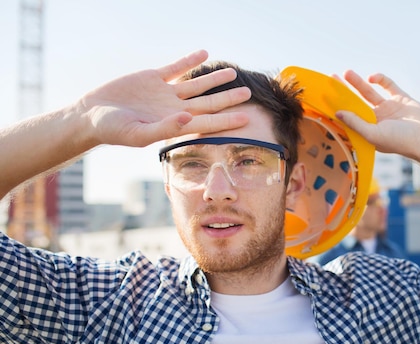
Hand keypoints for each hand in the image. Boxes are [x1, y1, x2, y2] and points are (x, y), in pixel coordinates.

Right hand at [77, 50, 251, 147]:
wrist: (92, 115)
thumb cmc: (114, 131)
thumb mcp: (139, 134)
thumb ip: (165, 127)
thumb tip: (189, 118)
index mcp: (175, 124)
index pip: (207, 122)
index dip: (226, 120)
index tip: (246, 118)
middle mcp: (174, 108)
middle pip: (208, 102)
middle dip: (228, 98)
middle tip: (248, 93)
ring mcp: (165, 93)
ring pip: (196, 84)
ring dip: (214, 78)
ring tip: (233, 72)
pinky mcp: (153, 78)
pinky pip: (176, 68)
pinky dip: (189, 60)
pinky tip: (203, 54)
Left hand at [335, 70, 419, 160]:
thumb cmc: (401, 142)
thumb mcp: (374, 134)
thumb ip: (356, 123)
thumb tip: (338, 112)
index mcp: (369, 131)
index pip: (349, 117)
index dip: (338, 107)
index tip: (326, 98)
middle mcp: (377, 120)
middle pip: (356, 103)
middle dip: (344, 92)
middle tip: (331, 80)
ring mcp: (389, 109)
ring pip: (369, 93)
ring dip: (358, 83)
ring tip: (346, 73)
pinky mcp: (401, 99)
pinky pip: (388, 86)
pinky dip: (380, 80)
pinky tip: (372, 77)